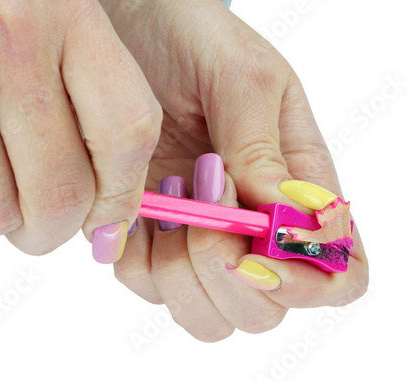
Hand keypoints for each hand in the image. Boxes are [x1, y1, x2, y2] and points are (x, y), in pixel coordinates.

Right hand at [0, 0, 161, 257]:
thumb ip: (90, 101)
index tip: (110, 221)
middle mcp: (8, 46)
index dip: (122, 197)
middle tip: (41, 218)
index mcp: (66, 16)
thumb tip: (106, 210)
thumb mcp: (50, 25)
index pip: (127, 134)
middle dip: (53, 228)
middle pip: (62, 195)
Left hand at [101, 0, 368, 340]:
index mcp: (298, 189)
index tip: (257, 255)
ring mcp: (197, 239)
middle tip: (205, 211)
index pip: (338, 272)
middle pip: (263, 310)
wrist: (129, 32)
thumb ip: (261, 148)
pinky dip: (139, 260)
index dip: (310, 285)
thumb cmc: (194, 41)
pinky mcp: (148, 239)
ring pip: (206, 314)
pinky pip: (147, 285)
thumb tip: (281, 218)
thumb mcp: (242, 77)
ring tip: (172, 199)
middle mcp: (251, 227)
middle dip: (230, 277)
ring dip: (181, 274)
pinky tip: (143, 205)